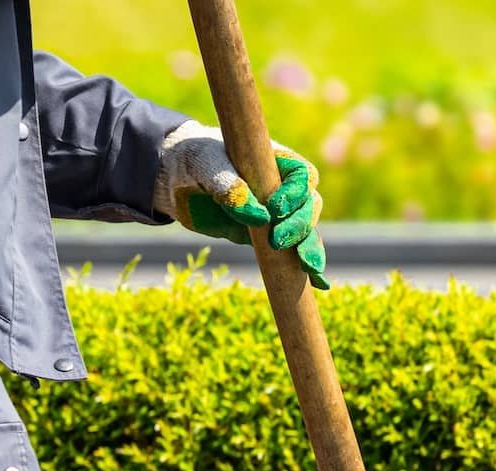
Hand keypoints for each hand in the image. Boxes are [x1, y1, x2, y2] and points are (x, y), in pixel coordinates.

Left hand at [153, 122, 327, 288]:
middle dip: (301, 226)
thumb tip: (260, 217)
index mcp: (275, 162)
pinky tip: (320, 285)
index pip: (302, 175)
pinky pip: (292, 253)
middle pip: (310, 206)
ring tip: (309, 268)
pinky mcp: (266, 237)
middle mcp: (282, 187)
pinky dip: (306, 269)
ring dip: (311, 249)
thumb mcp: (205, 167)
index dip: (296, 193)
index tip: (275, 209)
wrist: (175, 181)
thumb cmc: (193, 162)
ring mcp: (277, 214)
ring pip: (306, 232)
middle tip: (278, 241)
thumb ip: (228, 186)